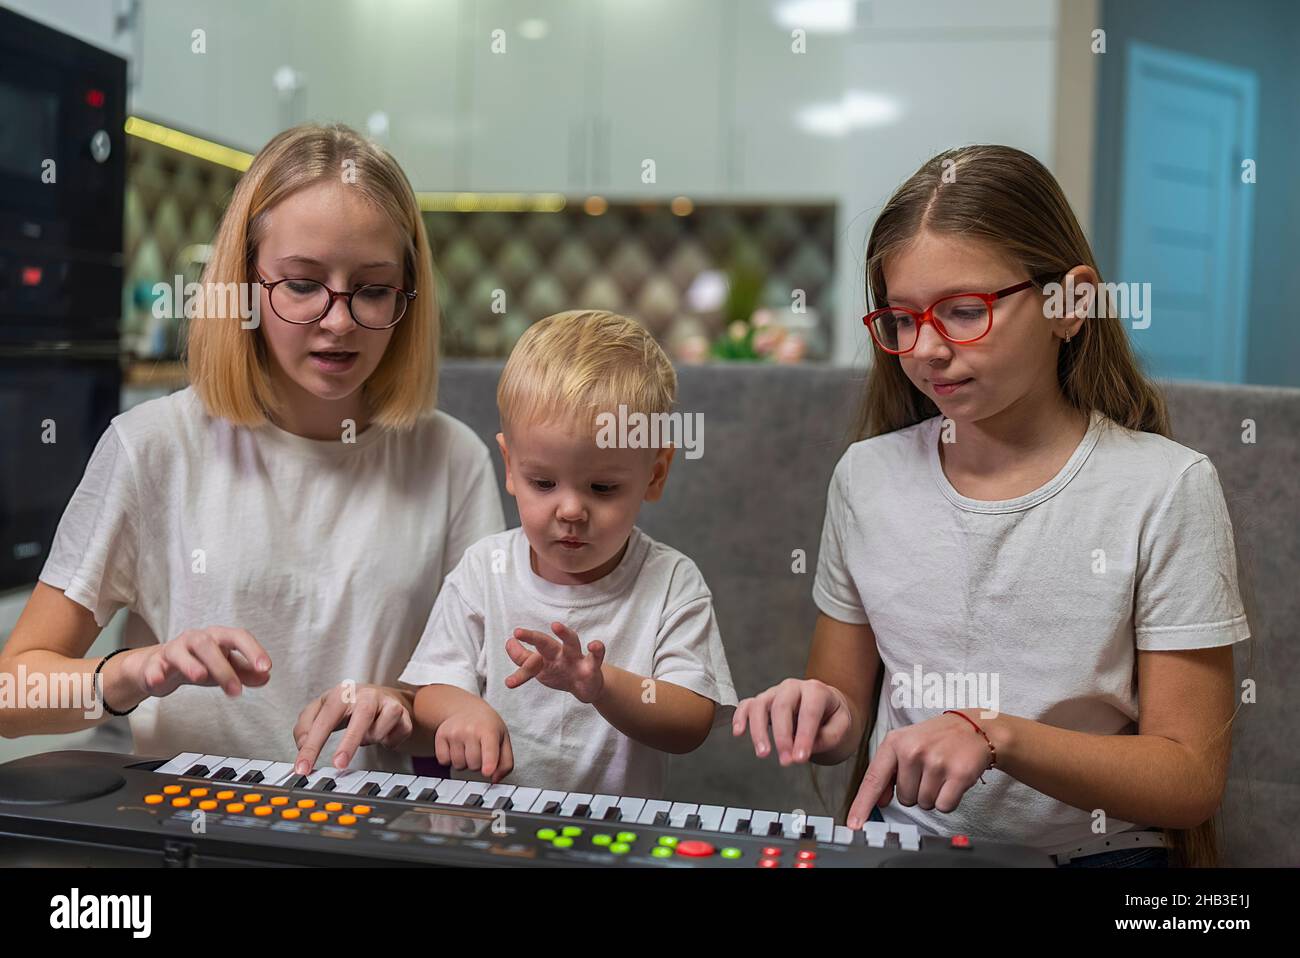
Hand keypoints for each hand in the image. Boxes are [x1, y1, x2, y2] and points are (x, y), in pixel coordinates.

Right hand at [123, 626, 270, 699]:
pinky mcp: (154, 664)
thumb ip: (245, 672)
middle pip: (209, 645)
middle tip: (236, 691)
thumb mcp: (225, 667)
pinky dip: (155, 674)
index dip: (253, 650)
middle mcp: (195, 638)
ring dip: (191, 664)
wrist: (161, 666)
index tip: (265, 668)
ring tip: (200, 677)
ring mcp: (173, 650)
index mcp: (217, 637)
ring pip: (181, 653)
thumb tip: (265, 677)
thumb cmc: (200, 663)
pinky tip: (158, 682)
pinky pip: (153, 667)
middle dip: (223, 668)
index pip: (238, 636)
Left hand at [292, 683, 413, 773]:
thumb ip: (305, 726)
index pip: (325, 718)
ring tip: (366, 736)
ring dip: (371, 739)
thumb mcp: (322, 710)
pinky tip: (384, 734)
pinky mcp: (403, 714)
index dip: (312, 745)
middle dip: (349, 743)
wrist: (385, 697)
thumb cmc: (350, 706)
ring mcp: (387, 703)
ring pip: (381, 728)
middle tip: (339, 765)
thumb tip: (303, 744)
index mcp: (343, 693)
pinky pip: (396, 735)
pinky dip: (388, 741)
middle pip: (362, 716)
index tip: (303, 767)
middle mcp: (367, 694)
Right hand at [435, 699, 513, 783]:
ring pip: (458, 765)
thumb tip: (495, 779)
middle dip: (478, 764)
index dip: (489, 762)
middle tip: (480, 750)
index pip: (489, 750)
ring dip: (464, 763)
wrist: (466, 709)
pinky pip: (444, 761)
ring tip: (468, 748)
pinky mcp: (440, 735)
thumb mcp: (503, 740)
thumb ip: (505, 763)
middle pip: (474, 765)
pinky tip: (456, 748)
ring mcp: (454, 732)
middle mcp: (470, 729)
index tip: (487, 772)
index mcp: (489, 730)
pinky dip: (450, 760)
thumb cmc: (487, 727)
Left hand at [505, 622, 604, 703]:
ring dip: (564, 634)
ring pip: (571, 644)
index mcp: (546, 656)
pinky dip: (597, 649)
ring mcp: (576, 659)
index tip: (509, 641)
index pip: (529, 655)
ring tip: (556, 625)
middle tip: (518, 632)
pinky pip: (596, 656)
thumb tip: (509, 642)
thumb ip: (522, 658)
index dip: (517, 654)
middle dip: (532, 638)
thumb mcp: (540, 669)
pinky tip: (594, 644)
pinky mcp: (592, 667)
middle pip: (546, 644)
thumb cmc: (560, 673)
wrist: (586, 688)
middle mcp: (560, 654)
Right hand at [732, 678, 853, 764]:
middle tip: (786, 762)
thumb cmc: (832, 716)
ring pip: (760, 705)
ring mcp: (774, 692)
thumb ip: (829, 737)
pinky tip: (739, 732)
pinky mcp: (762, 700)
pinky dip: (740, 717)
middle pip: (782, 707)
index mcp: (816, 690)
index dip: (804, 736)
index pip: (808, 712)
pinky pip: (746, 704)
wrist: (825, 704)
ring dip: (758, 731)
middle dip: (782, 737)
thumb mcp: (842, 725)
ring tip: (763, 754)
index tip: (800, 758)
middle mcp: (793, 687)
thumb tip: (805, 749)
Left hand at [846, 711, 992, 827]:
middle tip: (928, 772)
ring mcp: (936, 762)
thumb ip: (888, 771)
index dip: (862, 804)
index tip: (854, 823)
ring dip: (933, 795)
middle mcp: (912, 751)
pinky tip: (952, 781)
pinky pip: (944, 806)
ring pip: (924, 804)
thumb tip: (879, 800)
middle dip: (916, 792)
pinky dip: (948, 800)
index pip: (873, 779)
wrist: (973, 727)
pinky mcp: (958, 773)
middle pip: (904, 799)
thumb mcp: (906, 744)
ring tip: (940, 774)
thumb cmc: (935, 738)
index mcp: (894, 743)